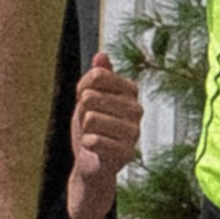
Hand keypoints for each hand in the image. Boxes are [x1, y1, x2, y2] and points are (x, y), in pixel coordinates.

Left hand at [67, 52, 142, 218]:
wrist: (92, 163)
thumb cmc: (93, 127)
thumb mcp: (91, 97)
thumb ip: (98, 76)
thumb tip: (102, 55)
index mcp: (131, 91)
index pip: (96, 75)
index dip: (81, 88)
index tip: (84, 101)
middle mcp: (137, 109)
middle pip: (91, 97)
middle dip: (82, 112)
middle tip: (90, 124)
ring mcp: (134, 132)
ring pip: (91, 118)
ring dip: (85, 129)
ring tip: (94, 136)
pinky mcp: (127, 153)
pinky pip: (94, 140)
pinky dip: (87, 144)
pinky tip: (95, 148)